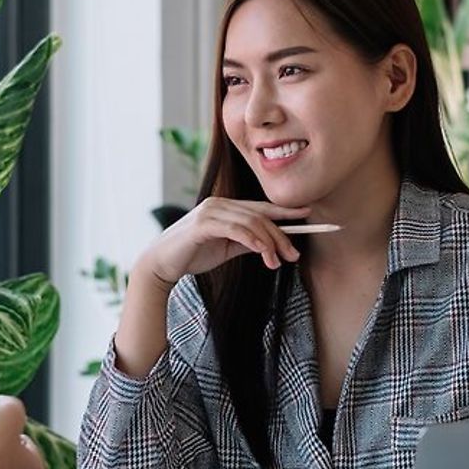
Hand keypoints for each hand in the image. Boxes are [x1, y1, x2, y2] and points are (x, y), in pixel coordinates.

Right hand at [135, 197, 308, 287]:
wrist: (161, 265)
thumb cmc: (192, 256)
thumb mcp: (225, 249)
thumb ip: (246, 242)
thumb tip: (270, 244)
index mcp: (225, 207)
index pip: (260, 207)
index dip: (285, 210)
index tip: (307, 215)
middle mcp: (219, 203)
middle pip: (260, 216)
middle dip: (281, 235)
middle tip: (294, 255)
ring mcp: (210, 211)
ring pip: (251, 222)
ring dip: (269, 243)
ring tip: (278, 261)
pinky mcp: (203, 224)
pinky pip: (236, 229)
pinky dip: (253, 240)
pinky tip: (263, 252)